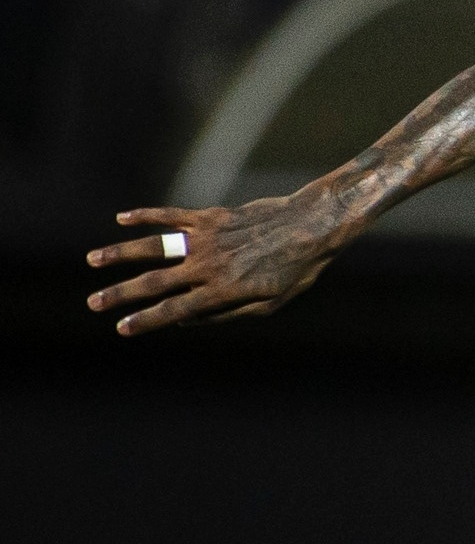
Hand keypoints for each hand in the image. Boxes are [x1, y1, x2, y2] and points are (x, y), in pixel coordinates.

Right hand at [86, 186, 357, 334]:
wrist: (312, 227)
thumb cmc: (295, 271)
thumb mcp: (269, 305)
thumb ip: (227, 314)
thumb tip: (188, 320)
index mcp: (222, 291)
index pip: (175, 310)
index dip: (147, 320)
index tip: (122, 328)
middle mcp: (209, 265)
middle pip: (156, 282)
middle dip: (122, 294)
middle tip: (94, 303)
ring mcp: (207, 238)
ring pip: (154, 245)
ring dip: (120, 253)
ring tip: (94, 260)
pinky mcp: (210, 217)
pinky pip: (171, 215)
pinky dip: (145, 216)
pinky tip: (121, 219)